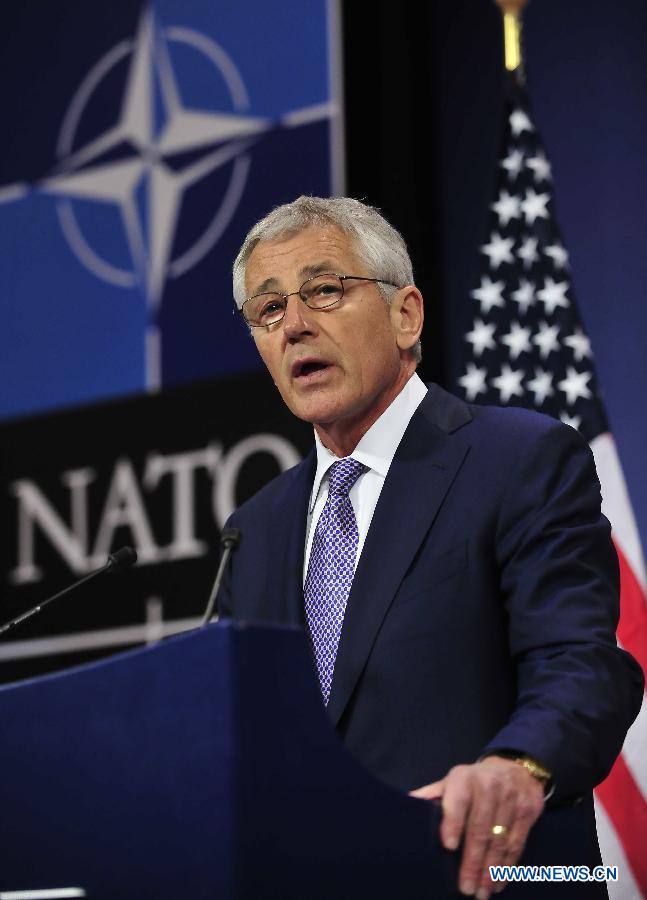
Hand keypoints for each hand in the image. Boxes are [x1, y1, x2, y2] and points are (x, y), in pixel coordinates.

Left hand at [410, 756, 543, 897]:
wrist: (515, 768)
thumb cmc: (474, 782)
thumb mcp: (452, 782)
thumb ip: (432, 795)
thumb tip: (406, 805)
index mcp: (464, 778)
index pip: (458, 801)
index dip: (453, 822)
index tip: (448, 845)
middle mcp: (489, 786)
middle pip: (480, 828)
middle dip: (473, 861)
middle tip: (466, 887)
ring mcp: (511, 798)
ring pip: (500, 840)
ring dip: (490, 870)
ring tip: (481, 892)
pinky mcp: (527, 811)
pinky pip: (517, 843)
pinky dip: (507, 866)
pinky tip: (499, 882)